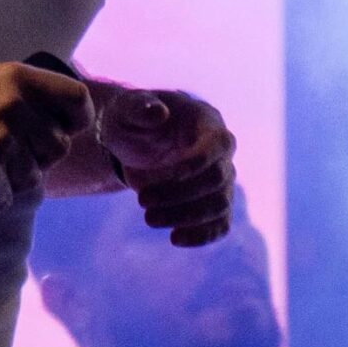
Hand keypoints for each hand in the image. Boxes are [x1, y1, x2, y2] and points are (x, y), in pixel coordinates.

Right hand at [0, 62, 93, 207]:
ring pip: (34, 178)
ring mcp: (3, 140)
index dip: (75, 122)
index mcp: (18, 78)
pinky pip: (7, 200)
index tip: (61, 132)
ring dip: (8, 182)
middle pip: (58, 147)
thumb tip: (61, 128)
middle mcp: (16, 106)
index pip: (77, 101)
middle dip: (34, 158)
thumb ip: (24, 100)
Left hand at [96, 87, 235, 246]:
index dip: (196, 163)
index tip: (162, 176)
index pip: (218, 144)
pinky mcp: (213, 202)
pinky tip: (175, 239)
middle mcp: (221, 152)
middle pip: (219, 179)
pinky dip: (202, 235)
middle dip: (181, 195)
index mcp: (207, 121)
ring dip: (185, 217)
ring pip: (219, 205)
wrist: (132, 140)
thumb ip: (139, 108)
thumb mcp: (126, 109)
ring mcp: (221, 179)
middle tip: (142, 201)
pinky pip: (220, 224)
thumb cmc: (131, 119)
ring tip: (149, 219)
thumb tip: (159, 113)